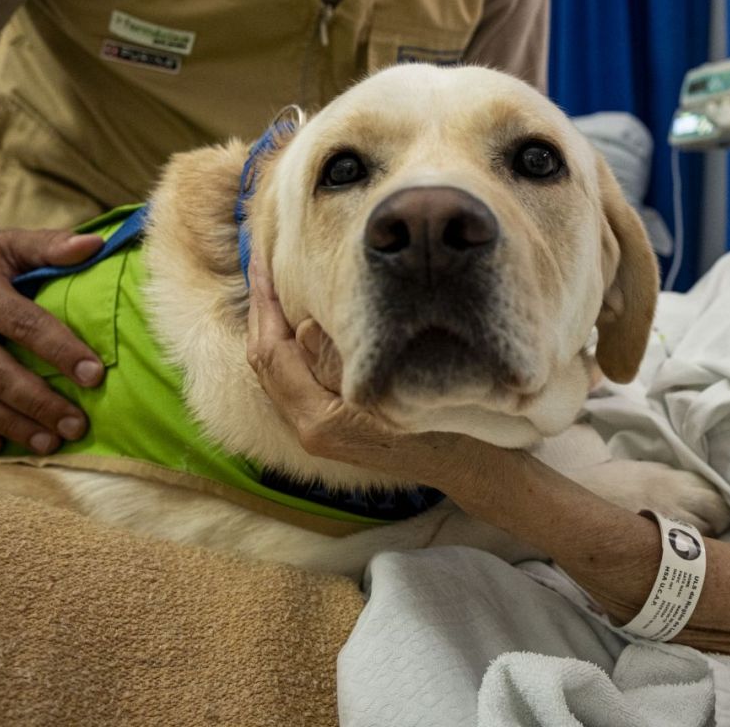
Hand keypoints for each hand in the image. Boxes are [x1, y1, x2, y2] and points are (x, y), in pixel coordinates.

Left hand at [245, 255, 477, 486]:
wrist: (468, 468)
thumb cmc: (444, 427)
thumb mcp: (396, 385)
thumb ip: (341, 358)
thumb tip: (300, 326)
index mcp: (320, 421)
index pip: (274, 353)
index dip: (265, 304)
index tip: (264, 260)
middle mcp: (310, 430)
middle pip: (267, 362)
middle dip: (262, 311)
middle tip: (261, 262)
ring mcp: (318, 431)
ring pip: (278, 371)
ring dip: (272, 326)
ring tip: (273, 284)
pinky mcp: (331, 427)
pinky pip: (294, 379)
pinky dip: (288, 345)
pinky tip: (298, 319)